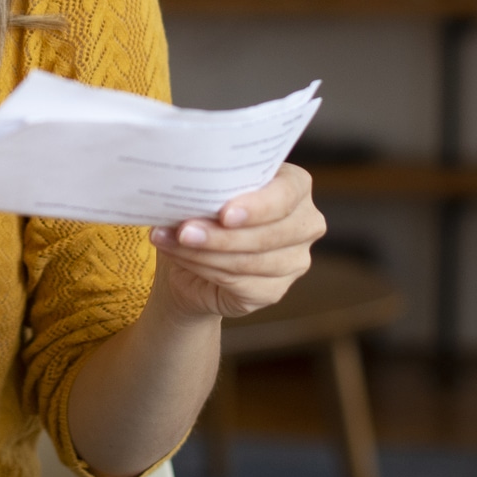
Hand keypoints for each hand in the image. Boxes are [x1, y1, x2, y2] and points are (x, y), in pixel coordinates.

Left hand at [147, 165, 324, 320]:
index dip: (258, 206)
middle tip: (184, 230)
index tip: (225, 214)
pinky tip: (178, 256)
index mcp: (296, 185)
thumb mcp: (210, 189)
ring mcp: (295, 261)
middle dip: (222, 235)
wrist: (193, 258)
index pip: (288, 193)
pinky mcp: (275, 291)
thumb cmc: (205, 210)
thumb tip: (185, 185)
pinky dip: (203, 268)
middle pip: (269, 234)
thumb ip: (211, 184)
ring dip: (204, 252)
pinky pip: (239, 283)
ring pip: (250, 261)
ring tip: (170, 240)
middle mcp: (305, 223)